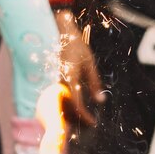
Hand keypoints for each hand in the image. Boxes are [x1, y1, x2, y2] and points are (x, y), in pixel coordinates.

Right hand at [56, 10, 104, 125]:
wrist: (58, 30)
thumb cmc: (75, 44)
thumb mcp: (89, 63)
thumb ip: (95, 82)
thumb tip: (101, 100)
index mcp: (69, 79)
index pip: (76, 104)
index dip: (84, 116)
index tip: (93, 122)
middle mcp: (59, 83)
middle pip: (66, 109)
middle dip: (77, 119)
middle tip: (89, 123)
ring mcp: (54, 82)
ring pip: (61, 106)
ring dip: (71, 115)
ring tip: (83, 118)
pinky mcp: (54, 81)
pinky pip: (59, 99)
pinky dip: (66, 107)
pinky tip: (74, 108)